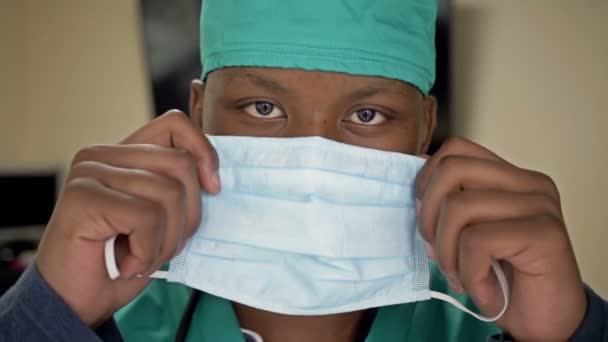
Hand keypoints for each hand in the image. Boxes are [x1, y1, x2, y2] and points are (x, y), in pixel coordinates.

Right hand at [36, 111, 218, 326]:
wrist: (75, 304)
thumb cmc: (120, 261)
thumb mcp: (161, 219)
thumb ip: (178, 188)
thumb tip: (213, 177)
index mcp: (122, 154)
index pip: (175, 125)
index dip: (204, 152)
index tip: (213, 187)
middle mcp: (101, 155)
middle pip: (181, 165)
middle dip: (187, 216)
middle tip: (161, 245)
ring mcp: (89, 173)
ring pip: (169, 193)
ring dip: (165, 241)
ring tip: (140, 256)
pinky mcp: (82, 196)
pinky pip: (147, 217)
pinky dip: (147, 251)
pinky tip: (126, 263)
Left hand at [415, 137, 585, 340]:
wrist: (544, 322)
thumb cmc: (504, 279)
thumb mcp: (466, 237)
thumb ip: (447, 210)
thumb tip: (417, 195)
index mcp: (510, 177)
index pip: (455, 150)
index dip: (426, 181)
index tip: (426, 218)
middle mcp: (529, 183)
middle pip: (451, 169)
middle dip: (429, 216)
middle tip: (436, 251)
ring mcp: (540, 205)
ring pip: (458, 207)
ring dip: (447, 253)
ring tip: (459, 275)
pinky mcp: (544, 233)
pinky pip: (477, 241)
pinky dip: (469, 272)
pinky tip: (482, 287)